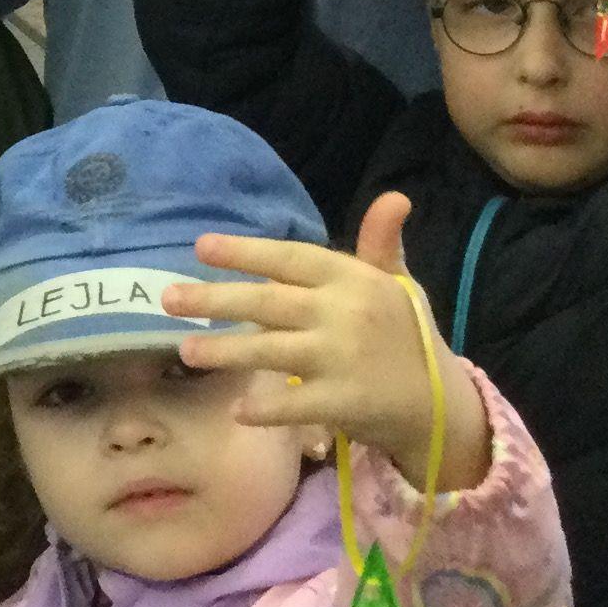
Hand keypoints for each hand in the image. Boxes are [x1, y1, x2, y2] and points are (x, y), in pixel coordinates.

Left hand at [166, 193, 489, 495]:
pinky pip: (293, 405)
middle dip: (215, 298)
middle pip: (268, 302)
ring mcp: (341, 359)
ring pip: (270, 351)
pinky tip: (237, 410)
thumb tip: (394, 196)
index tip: (200, 246)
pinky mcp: (343, 402)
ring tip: (185, 349)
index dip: (245, 251)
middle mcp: (344, 314)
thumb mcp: (397, 285)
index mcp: (354, 280)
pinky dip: (266, 408)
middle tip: (167, 297)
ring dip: (225, 350)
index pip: (291, 258)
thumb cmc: (405, 337)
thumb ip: (381, 244)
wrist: (440, 402)